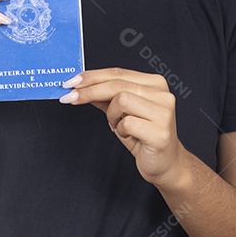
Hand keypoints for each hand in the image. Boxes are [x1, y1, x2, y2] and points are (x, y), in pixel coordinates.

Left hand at [59, 67, 184, 186]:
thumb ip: (106, 97)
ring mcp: (163, 113)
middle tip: (70, 97)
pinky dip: (120, 129)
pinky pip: (127, 123)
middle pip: (117, 84)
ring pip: (121, 100)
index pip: (118, 73)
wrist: (165, 163)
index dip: (92, 76)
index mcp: (155, 84)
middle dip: (89, 91)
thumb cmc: (143, 136)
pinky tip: (127, 135)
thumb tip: (81, 86)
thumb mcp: (121, 112)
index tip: (71, 82)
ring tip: (117, 125)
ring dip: (111, 115)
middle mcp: (162, 94)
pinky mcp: (160, 132)